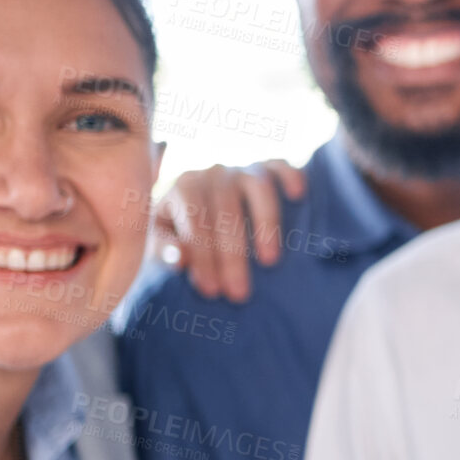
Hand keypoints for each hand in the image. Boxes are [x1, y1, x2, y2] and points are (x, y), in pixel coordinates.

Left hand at [151, 159, 306, 302]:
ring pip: (258, 187)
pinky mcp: (269, 167)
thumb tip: (179, 259)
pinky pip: (282, 166)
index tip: (211, 290)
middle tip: (239, 293)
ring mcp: (243, 169)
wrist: (200, 205)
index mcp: (184, 188)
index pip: (195, 220)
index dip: (202, 255)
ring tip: (269, 261)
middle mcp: (213, 173)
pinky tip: (298, 194)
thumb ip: (163, 249)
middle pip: (226, 210)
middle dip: (232, 255)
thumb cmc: (180, 230)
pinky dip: (291, 176)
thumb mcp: (161, 240)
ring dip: (265, 223)